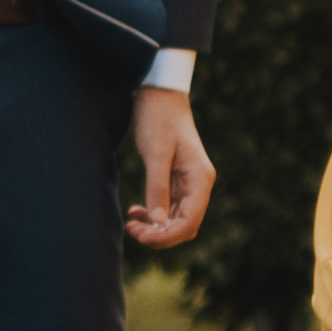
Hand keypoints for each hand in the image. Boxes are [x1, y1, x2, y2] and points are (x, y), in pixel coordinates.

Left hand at [124, 85, 213, 247]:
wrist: (160, 94)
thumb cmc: (158, 119)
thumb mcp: (156, 154)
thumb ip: (157, 188)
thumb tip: (157, 223)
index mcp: (200, 179)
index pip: (189, 222)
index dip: (166, 236)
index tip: (140, 236)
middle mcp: (199, 184)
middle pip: (185, 225)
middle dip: (159, 235)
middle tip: (131, 230)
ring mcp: (189, 182)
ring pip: (176, 219)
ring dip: (155, 226)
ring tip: (131, 223)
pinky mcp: (176, 179)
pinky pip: (169, 206)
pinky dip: (154, 213)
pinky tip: (135, 211)